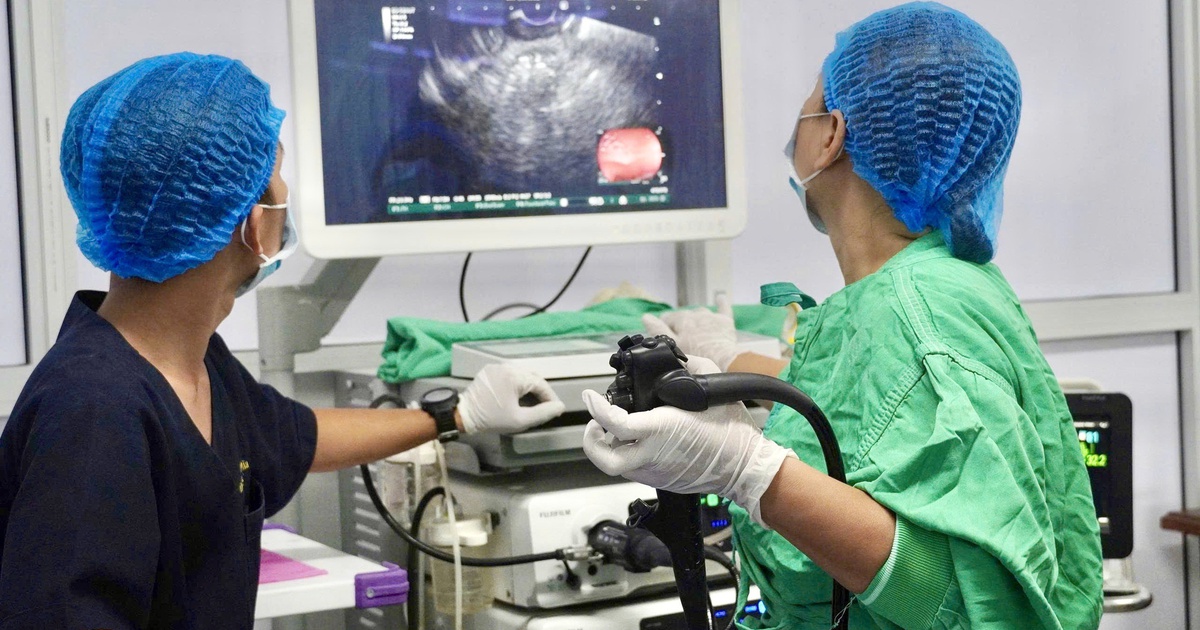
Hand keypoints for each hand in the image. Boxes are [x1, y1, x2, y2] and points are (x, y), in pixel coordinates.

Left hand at [459, 364, 565, 433]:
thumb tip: (560, 407)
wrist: (464, 415)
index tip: (555, 409)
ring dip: (529, 386)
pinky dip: (517, 383)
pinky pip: (509, 374)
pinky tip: (518, 395)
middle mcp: (507, 366)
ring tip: (534, 401)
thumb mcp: (520, 420)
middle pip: (531, 377)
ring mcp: (497, 367)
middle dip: (541, 391)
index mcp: (515, 376)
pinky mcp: (489, 371)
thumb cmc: (492, 419)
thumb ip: (542, 413)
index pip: (540, 383)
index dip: (550, 397)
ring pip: (521, 374)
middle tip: (546, 406)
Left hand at [581, 387, 794, 526]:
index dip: (597, 410)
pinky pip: (634, 469)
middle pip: (604, 459)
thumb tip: (678, 361)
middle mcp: (653, 455)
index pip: (616, 424)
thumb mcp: (711, 389)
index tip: (590, 397)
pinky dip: (628, 454)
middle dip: (591, 440)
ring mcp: (656, 472)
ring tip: (615, 429)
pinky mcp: (661, 481)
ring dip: (610, 446)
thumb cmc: (732, 431)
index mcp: (662, 430)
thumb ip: (690, 369)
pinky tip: (638, 441)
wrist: (746, 468)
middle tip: (594, 424)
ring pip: (617, 465)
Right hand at [643, 294, 737, 369]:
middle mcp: (695, 314)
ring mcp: (711, 317)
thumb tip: (646, 317)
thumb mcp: (672, 344)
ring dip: (696, 318)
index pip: (668, 318)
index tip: (664, 335)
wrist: (721, 359)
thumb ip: (658, 330)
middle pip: (684, 316)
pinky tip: (720, 298)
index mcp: (681, 319)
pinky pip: (723, 308)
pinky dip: (721, 303)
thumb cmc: (695, 354)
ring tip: (695, 330)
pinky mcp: (724, 321)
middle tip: (680, 338)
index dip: (664, 326)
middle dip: (680, 324)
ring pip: (700, 313)